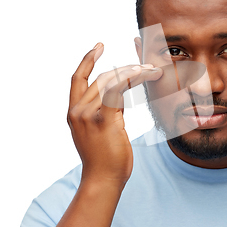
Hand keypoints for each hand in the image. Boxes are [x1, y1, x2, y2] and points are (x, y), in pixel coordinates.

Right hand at [67, 43, 162, 187]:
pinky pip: (118, 91)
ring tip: (152, 71)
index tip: (99, 46)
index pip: (77, 79)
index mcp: (74, 112)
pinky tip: (146, 76)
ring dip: (134, 72)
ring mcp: (87, 115)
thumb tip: (118, 96)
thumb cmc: (106, 159)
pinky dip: (133, 79)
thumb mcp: (101, 131)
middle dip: (126, 68)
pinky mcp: (103, 120)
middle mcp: (77, 111)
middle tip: (147, 65)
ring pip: (111, 81)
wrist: (103, 180)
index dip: (87, 60)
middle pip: (101, 78)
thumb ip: (106, 111)